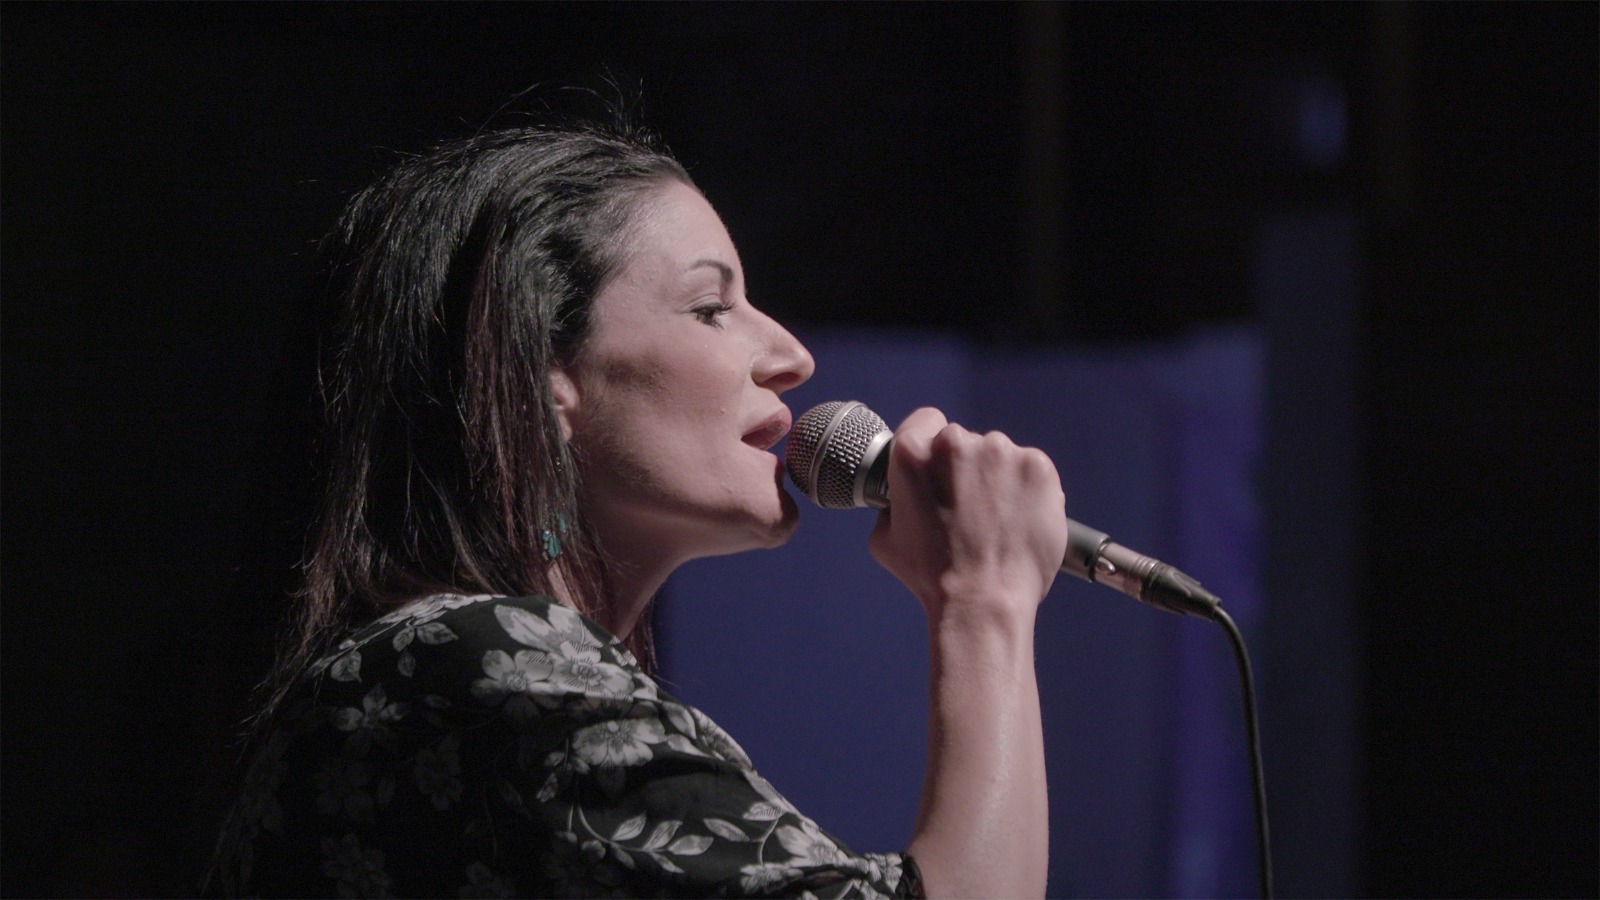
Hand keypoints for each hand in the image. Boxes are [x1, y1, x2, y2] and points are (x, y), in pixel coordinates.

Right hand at [867, 407, 1067, 622]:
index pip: (925, 421)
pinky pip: (1029, 469)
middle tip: (967, 507)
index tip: (939, 468)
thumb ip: (892, 503)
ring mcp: (1001, 452)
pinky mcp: (1037, 466)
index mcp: (913, 453)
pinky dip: (1027, 489)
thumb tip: (902, 497)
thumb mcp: (884, 538)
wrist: (984, 600)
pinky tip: (1018, 518)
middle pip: (962, 441)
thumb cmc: (931, 576)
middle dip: (964, 467)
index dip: (930, 445)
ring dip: (997, 477)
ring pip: (998, 454)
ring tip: (996, 519)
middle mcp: (956, 443)